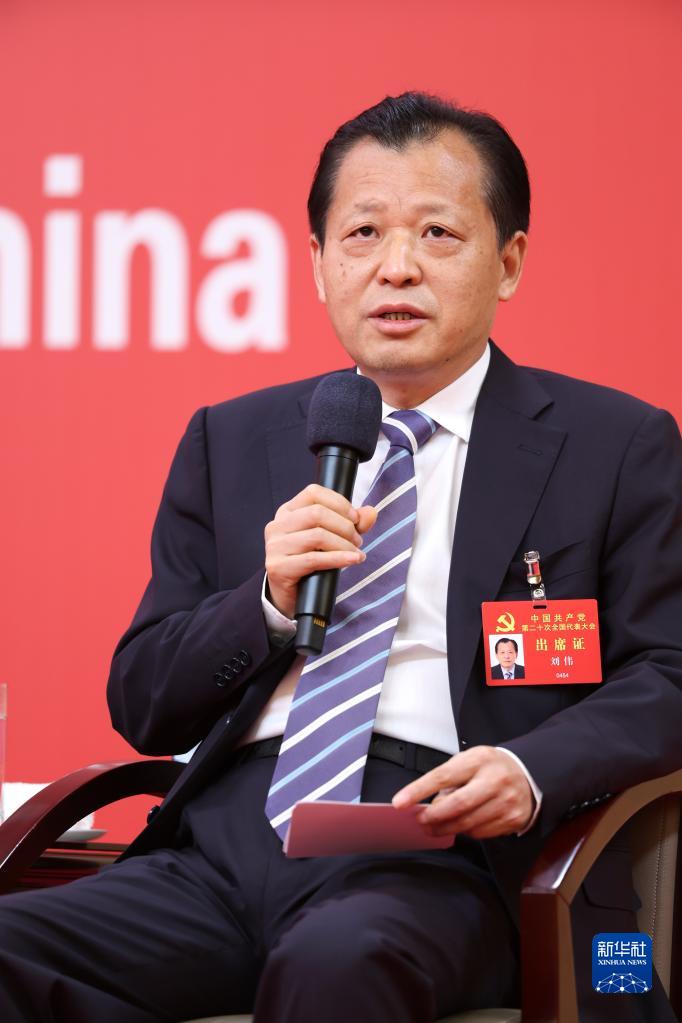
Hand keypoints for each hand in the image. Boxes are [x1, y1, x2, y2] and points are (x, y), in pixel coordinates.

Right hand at [264, 484, 376, 618]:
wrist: (290, 596)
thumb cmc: (310, 563)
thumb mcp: (332, 538)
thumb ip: (351, 524)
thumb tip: (371, 512)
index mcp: (287, 512)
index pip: (313, 493)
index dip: (339, 502)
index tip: (355, 518)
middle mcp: (277, 525)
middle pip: (317, 513)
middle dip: (345, 526)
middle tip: (358, 540)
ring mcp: (275, 546)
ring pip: (317, 536)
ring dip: (344, 544)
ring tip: (355, 553)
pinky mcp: (278, 567)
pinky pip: (314, 559)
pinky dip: (339, 558)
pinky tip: (353, 560)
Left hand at [392, 745, 534, 838]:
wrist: (529, 774)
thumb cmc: (491, 767)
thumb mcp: (470, 760)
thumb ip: (449, 778)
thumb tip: (428, 804)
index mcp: (479, 760)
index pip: (442, 775)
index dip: (418, 790)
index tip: (400, 802)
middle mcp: (494, 780)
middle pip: (457, 805)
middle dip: (433, 817)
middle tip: (420, 820)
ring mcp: (505, 801)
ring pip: (467, 823)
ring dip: (445, 828)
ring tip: (434, 826)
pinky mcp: (512, 819)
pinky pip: (480, 833)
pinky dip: (465, 831)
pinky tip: (461, 824)